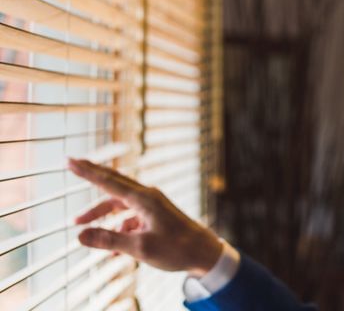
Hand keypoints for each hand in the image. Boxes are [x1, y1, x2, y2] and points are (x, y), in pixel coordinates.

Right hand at [67, 158, 222, 277]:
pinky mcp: (155, 215)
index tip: (70, 160)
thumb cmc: (176, 248)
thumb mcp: (140, 248)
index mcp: (143, 199)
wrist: (204, 252)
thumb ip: (109, 240)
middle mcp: (147, 196)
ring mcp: (152, 205)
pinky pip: (130, 217)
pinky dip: (119, 228)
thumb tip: (79, 235)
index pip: (108, 182)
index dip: (87, 172)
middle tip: (71, 164)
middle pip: (113, 183)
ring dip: (101, 213)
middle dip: (92, 176)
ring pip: (120, 203)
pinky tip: (114, 249)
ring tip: (81, 226)